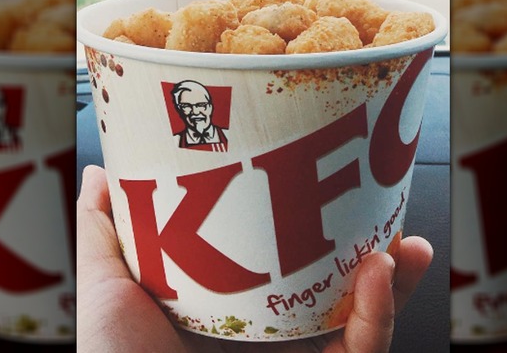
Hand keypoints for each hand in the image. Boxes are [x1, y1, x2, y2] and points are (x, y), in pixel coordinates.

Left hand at [76, 164, 433, 352]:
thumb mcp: (106, 291)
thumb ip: (105, 232)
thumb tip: (103, 172)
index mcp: (228, 309)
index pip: (276, 257)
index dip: (302, 220)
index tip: (317, 180)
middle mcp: (269, 335)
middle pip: (332, 282)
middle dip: (365, 243)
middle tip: (381, 205)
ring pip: (364, 316)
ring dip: (394, 277)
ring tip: (403, 240)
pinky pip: (363, 349)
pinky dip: (381, 314)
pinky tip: (382, 273)